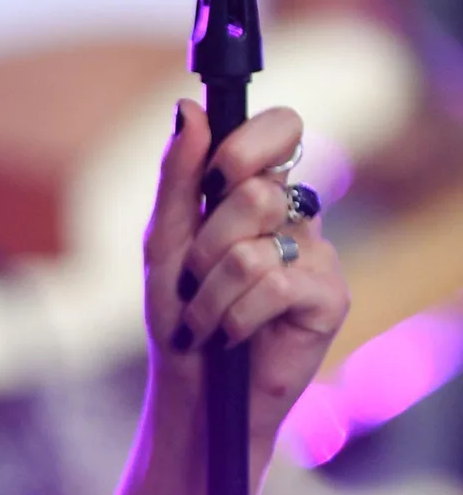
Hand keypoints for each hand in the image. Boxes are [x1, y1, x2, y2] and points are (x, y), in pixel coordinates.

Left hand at [143, 101, 349, 444]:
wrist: (192, 387)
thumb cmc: (178, 311)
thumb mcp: (165, 239)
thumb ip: (178, 175)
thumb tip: (189, 108)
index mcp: (257, 191)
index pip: (281, 129)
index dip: (253, 141)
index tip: (220, 172)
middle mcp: (295, 215)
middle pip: (258, 190)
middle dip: (206, 240)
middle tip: (197, 275)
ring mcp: (317, 254)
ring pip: (255, 243)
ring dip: (209, 289)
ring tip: (205, 315)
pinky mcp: (330, 296)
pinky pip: (272, 284)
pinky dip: (232, 314)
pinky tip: (231, 333)